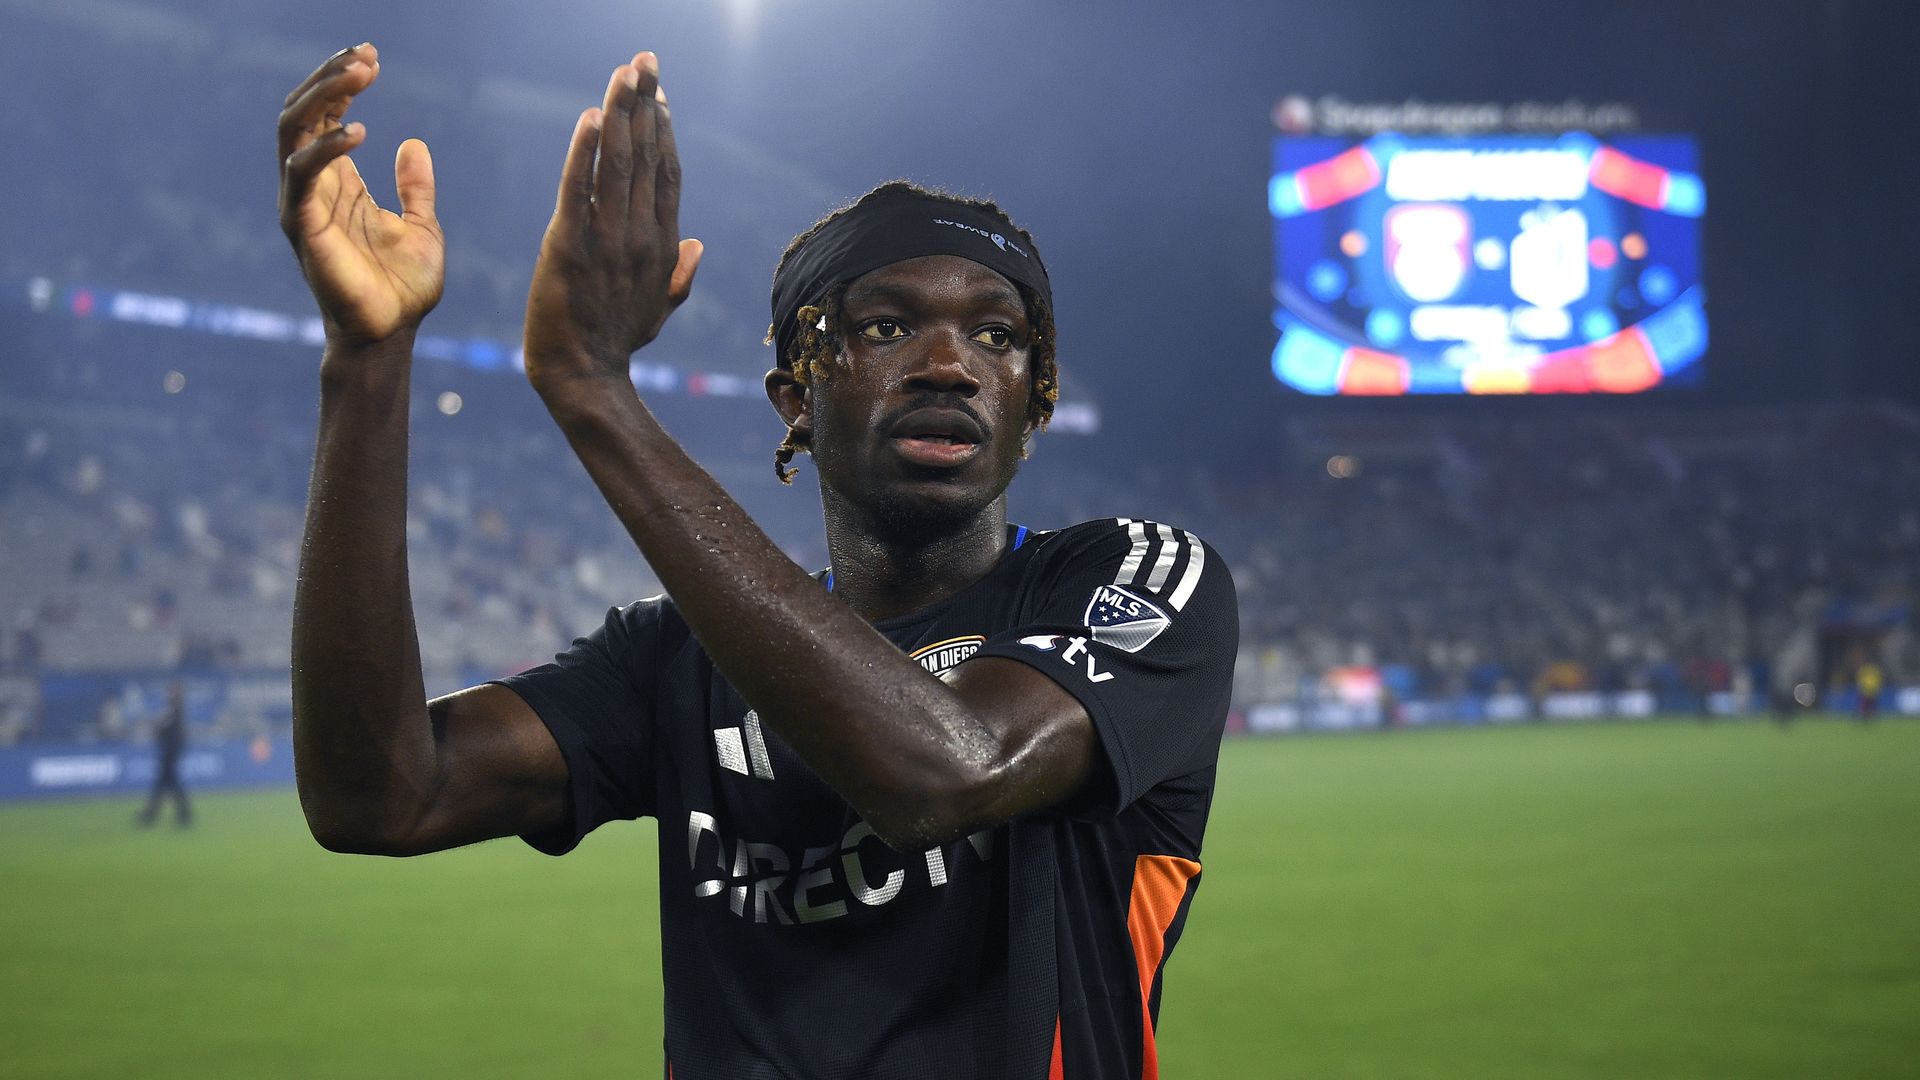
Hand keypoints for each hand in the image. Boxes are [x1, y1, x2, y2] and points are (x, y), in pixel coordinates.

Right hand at [277, 43, 444, 344]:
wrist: (391, 334)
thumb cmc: (402, 288)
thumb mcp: (422, 226)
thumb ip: (415, 187)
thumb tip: (413, 143)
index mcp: (339, 184)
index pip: (326, 118)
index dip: (343, 84)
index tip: (372, 57)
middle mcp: (314, 187)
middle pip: (302, 113)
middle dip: (330, 78)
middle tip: (365, 55)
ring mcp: (303, 204)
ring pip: (293, 131)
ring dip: (324, 96)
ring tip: (360, 73)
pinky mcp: (302, 225)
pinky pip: (303, 173)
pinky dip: (327, 147)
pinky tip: (360, 131)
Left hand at [524, 52, 702, 389]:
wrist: (583, 375)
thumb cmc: (617, 341)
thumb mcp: (658, 309)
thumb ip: (680, 274)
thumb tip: (697, 243)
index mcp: (662, 245)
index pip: (667, 174)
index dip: (663, 130)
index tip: (658, 95)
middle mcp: (641, 235)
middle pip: (647, 157)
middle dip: (644, 104)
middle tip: (644, 61)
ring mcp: (608, 240)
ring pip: (618, 164)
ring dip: (620, 113)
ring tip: (624, 72)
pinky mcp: (569, 246)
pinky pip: (578, 190)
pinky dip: (585, 152)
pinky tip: (592, 117)